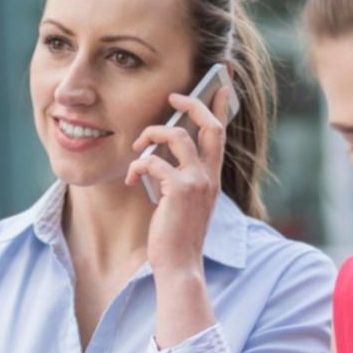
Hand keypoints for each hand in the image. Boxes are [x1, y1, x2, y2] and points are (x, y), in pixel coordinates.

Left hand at [127, 85, 229, 276]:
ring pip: (177, 136)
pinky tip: (132, 180)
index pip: (220, 134)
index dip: (219, 107)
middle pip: (209, 125)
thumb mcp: (185, 204)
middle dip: (192, 103)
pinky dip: (139, 166)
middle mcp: (210, 176)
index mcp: (213, 178)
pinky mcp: (180, 190)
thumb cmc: (177, 237)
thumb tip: (160, 157)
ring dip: (152, 135)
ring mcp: (198, 182)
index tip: (220, 86)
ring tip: (137, 148)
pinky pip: (155, 162)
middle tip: (173, 97)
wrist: (180, 266)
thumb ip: (182, 179)